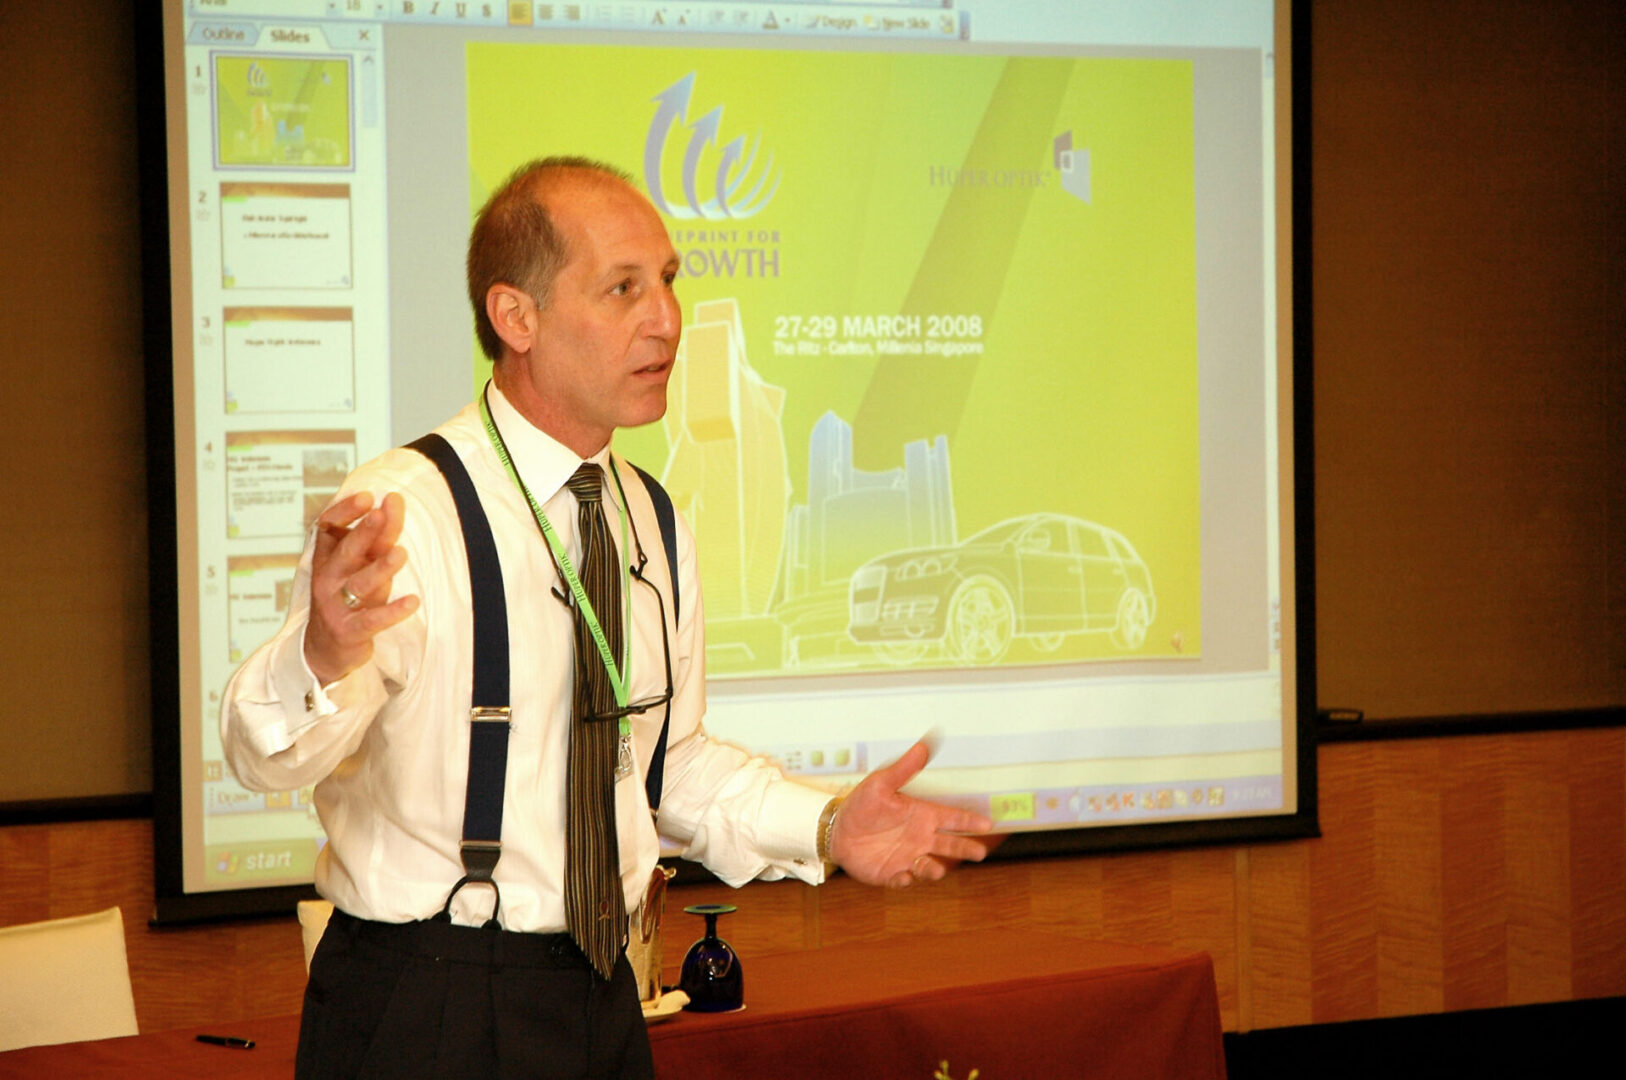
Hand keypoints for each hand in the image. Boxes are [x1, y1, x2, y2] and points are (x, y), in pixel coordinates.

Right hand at [304, 491, 418, 684]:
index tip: (367, 496)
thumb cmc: (346, 598)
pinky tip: (413, 602)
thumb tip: (393, 503)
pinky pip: (373, 620)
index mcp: (326, 558)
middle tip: (381, 514)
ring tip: (400, 553)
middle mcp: (328, 578)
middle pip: (346, 551)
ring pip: (360, 583)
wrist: (323, 649)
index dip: (345, 511)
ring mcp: (337, 605)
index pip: (328, 528)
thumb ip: (374, 540)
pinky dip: (393, 611)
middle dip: (364, 532)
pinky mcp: (350, 631)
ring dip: (381, 568)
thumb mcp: (356, 567)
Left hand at [828, 739, 998, 887]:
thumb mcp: (882, 783)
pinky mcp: (891, 874)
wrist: (837, 828)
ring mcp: (908, 858)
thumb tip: (925, 744)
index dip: (969, 821)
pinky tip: (905, 877)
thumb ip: (904, 768)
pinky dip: (906, 880)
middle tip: (979, 852)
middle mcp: (920, 839)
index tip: (987, 823)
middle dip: (964, 849)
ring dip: (934, 868)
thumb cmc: (863, 804)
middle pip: (949, 846)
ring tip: (934, 868)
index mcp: (922, 816)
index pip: (952, 818)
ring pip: (929, 866)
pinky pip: (902, 880)